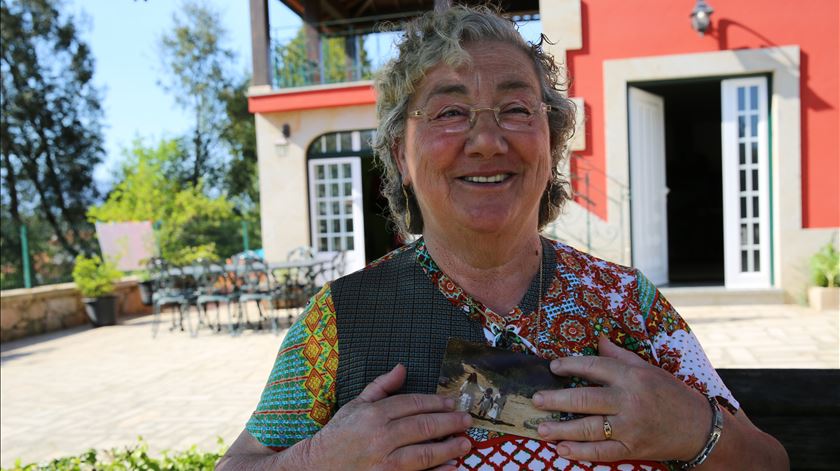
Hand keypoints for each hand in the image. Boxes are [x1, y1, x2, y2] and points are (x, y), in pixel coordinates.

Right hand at [305, 364, 472, 469]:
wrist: (316, 467)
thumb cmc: (338, 435)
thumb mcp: (355, 405)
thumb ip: (381, 386)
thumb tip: (402, 368)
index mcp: (373, 414)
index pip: (412, 404)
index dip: (435, 402)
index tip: (452, 402)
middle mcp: (379, 436)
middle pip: (422, 427)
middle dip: (449, 422)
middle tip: (467, 420)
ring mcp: (383, 461)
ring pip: (423, 453)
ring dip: (448, 448)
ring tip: (465, 443)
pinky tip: (451, 467)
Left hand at [531, 336, 710, 462]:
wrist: (699, 428)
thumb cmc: (670, 393)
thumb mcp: (648, 368)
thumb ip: (620, 355)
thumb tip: (599, 338)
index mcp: (632, 376)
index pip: (595, 367)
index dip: (571, 365)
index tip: (553, 367)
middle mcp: (629, 400)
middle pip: (585, 399)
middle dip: (557, 400)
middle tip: (536, 400)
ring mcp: (630, 426)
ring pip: (589, 427)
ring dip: (562, 429)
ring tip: (540, 429)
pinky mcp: (632, 448)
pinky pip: (602, 452)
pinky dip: (581, 452)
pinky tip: (562, 450)